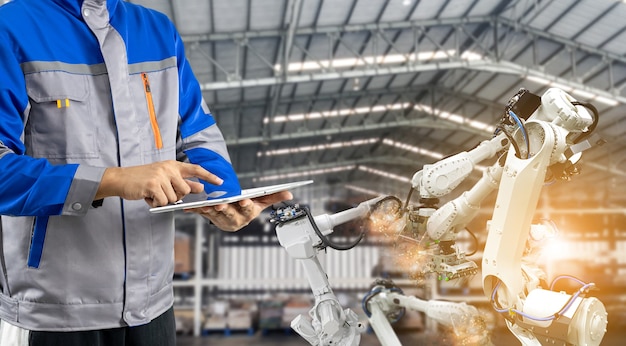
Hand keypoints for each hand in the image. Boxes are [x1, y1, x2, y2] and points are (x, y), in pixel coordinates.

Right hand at [96, 160, 223, 206]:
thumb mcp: (164, 177)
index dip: (209, 176)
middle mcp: (168, 168)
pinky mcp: (153, 184)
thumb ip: (181, 182)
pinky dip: (156, 203)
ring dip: (163, 201)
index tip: (220, 181)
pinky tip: (148, 197)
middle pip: (186, 190)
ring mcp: (161, 175)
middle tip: (162, 193)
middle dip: (176, 196)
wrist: (120, 179)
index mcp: (172, 165)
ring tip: (152, 193)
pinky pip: (163, 201)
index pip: (195, 169)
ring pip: (174, 198)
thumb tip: (200, 188)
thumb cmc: (143, 180)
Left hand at [186, 190, 292, 231]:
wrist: (233, 220)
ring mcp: (221, 219)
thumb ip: (274, 197)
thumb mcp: (260, 203)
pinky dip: (196, 210)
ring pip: (214, 215)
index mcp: (248, 213)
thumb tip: (290, 193)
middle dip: (225, 209)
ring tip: (204, 204)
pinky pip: (202, 214)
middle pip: (230, 213)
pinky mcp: (210, 218)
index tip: (243, 201)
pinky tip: (190, 206)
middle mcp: (235, 219)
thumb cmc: (247, 208)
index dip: (245, 205)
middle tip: (220, 205)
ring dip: (208, 210)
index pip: (248, 209)